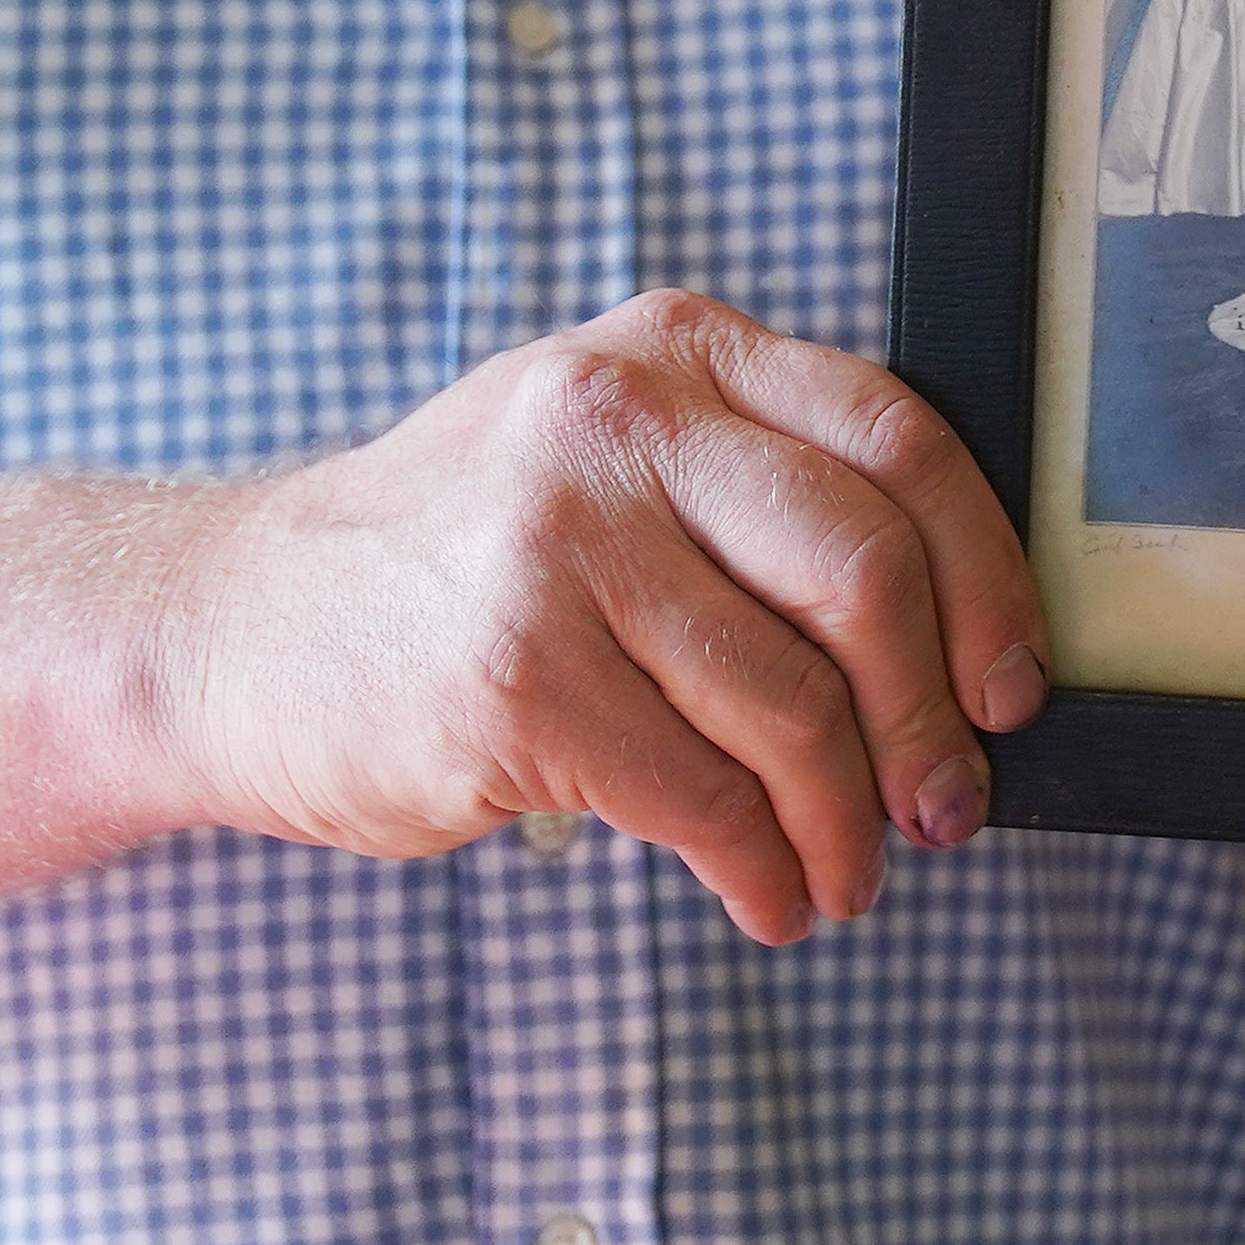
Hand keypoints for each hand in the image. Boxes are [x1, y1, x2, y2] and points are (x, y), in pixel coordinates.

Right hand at [156, 288, 1046, 949]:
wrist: (235, 625)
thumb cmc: (456, 556)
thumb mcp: (601, 450)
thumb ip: (752, 490)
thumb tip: (951, 648)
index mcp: (670, 351)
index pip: (899, 441)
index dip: (986, 577)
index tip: (1009, 683)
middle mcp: (616, 424)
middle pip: (865, 572)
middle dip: (928, 715)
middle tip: (946, 803)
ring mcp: (556, 550)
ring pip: (790, 705)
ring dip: (848, 821)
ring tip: (848, 872)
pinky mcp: (513, 683)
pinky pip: (702, 797)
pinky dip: (762, 866)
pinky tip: (767, 893)